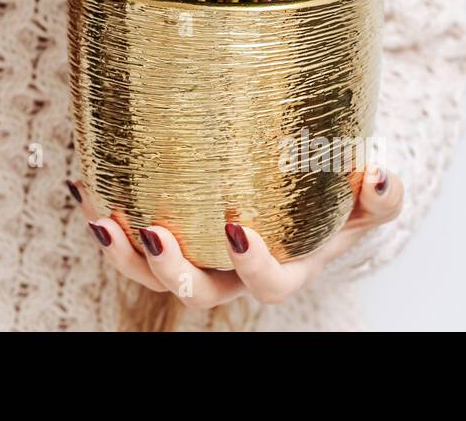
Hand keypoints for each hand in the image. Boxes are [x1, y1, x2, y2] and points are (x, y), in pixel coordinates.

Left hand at [71, 167, 401, 307]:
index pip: (267, 286)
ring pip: (150, 272)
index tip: (240, 230)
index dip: (253, 267)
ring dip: (120, 252)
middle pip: (198, 291)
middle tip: (154, 234)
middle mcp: (232, 271)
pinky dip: (104, 213)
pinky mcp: (167, 230)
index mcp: (283, 268)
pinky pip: (128, 236)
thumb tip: (377, 173)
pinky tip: (84, 184)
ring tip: (99, 217)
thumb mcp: (367, 197)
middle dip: (170, 272)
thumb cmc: (336, 195)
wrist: (304, 187)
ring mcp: (196, 255)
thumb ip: (382, 194)